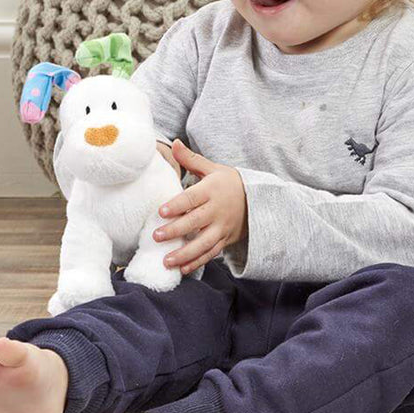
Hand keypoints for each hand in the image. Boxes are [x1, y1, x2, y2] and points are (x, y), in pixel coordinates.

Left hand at [151, 139, 246, 275]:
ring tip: (166, 261)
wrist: (256, 200)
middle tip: (156, 236)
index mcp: (211, 190)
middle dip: (176, 231)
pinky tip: (182, 270)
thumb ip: (191, 159)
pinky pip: (210, 253)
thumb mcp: (212, 168)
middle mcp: (217, 211)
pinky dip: (197, 262)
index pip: (192, 198)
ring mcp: (221, 227)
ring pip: (203, 243)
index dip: (177, 205)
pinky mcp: (224, 240)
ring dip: (185, 254)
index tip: (161, 212)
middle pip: (195, 222)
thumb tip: (173, 143)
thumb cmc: (228, 182)